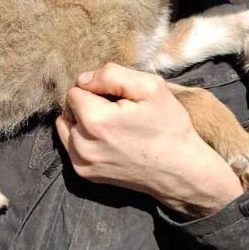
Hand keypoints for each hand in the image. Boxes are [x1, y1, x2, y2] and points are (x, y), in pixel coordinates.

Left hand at [56, 64, 242, 217]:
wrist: (181, 171)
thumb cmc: (168, 126)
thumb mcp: (150, 87)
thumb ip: (111, 74)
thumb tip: (83, 79)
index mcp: (95, 120)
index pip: (75, 90)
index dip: (97, 89)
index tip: (119, 99)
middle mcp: (82, 144)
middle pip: (69, 109)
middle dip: (89, 105)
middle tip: (118, 113)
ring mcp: (82, 162)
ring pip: (67, 127)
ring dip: (84, 123)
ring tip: (113, 128)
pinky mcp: (85, 174)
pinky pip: (72, 146)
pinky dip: (85, 140)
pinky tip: (109, 142)